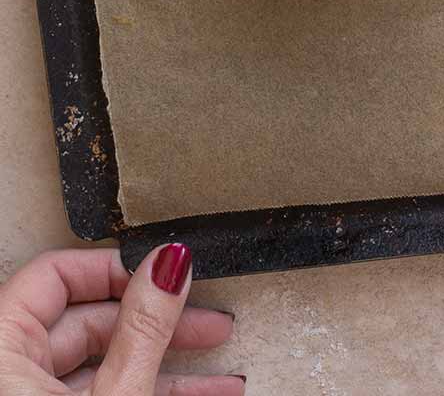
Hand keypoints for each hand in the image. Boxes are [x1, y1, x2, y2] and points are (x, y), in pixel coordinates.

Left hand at [0, 244, 241, 394]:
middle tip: (207, 321)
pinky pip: (100, 395)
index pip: (53, 275)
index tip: (163, 273)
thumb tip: (169, 265)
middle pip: (85, 322)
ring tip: (218, 371)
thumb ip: (142, 331)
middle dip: (158, 323)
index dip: (115, 270)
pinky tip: (199, 393)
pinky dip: (148, 391)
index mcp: (2, 352)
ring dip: (165, 364)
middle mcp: (8, 374)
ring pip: (100, 366)